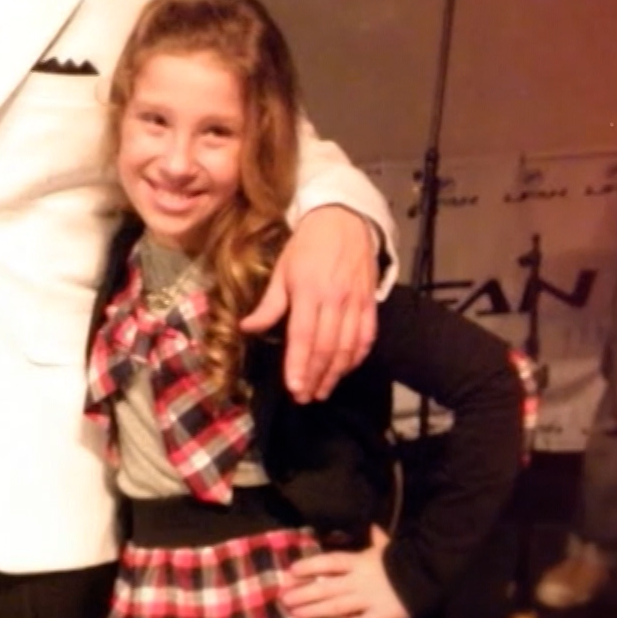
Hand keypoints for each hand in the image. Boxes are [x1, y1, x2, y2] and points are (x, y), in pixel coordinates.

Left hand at [239, 205, 377, 401]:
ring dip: (335, 374)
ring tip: (322, 391)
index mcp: (308, 292)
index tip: (294, 388)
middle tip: (305, 398)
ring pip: (348, 347)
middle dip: (315, 377)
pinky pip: (367, 336)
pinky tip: (345, 369)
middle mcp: (335, 300)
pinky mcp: (371, 302)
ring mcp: (356, 302)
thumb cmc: (306, 246)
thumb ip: (269, 304)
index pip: (303, 336)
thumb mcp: (281, 270)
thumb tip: (246, 327)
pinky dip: (357, 357)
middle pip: (326, 348)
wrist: (344, 220)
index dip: (299, 365)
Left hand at [281, 526, 409, 617]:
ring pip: (335, 606)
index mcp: (360, 561)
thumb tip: (373, 526)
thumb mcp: (390, 547)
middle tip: (284, 598)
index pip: (329, 562)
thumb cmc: (408, 560)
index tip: (291, 571)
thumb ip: (378, 539)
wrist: (432, 577)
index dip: (309, 566)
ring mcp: (368, 600)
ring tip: (295, 613)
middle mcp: (359, 581)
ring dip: (314, 610)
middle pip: (325, 587)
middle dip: (303, 593)